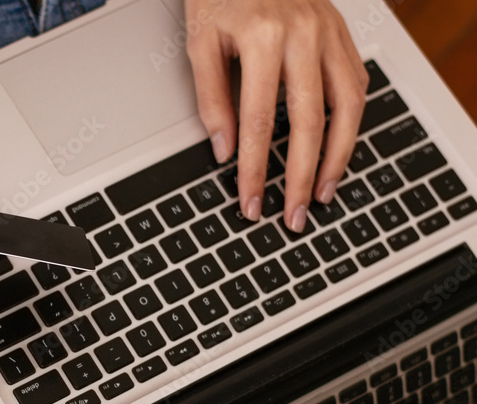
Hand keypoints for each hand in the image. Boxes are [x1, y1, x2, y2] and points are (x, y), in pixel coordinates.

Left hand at [185, 0, 368, 231]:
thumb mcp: (201, 41)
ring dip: (337, 157)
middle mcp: (305, 36)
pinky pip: (357, 85)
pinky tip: (337, 151)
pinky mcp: (343, 35)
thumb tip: (223, 149)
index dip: (254, 168)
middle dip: (299, 176)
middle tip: (291, 214)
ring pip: (348, 107)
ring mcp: (330, 34)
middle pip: (309, 122)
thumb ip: (211, 97)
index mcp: (264, 37)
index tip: (250, 200)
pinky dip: (351, 124)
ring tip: (321, 193)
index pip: (258, 121)